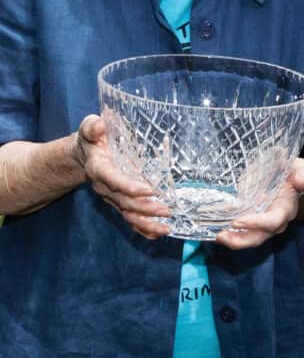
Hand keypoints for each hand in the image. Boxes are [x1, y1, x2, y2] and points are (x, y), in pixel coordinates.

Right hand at [75, 115, 170, 238]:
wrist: (83, 156)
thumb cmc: (92, 139)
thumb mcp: (89, 127)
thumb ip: (92, 127)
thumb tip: (99, 125)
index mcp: (99, 167)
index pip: (113, 179)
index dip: (129, 186)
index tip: (149, 190)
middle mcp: (104, 187)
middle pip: (124, 202)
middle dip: (145, 208)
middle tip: (167, 209)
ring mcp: (111, 197)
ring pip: (127, 214)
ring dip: (146, 222)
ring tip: (166, 227)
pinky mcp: (118, 202)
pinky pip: (129, 218)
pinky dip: (143, 228)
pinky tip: (158, 233)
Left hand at [215, 157, 303, 249]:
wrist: (296, 181)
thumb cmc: (295, 173)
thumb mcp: (301, 168)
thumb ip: (302, 173)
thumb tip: (300, 181)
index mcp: (286, 208)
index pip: (272, 221)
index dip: (256, 223)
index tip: (238, 221)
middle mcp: (276, 221)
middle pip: (259, 237)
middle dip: (240, 240)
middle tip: (221, 236)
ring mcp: (264, 224)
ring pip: (250, 238)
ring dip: (233, 240)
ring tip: (217, 236)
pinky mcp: (255, 221)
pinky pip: (243, 231)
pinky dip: (230, 232)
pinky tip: (216, 228)